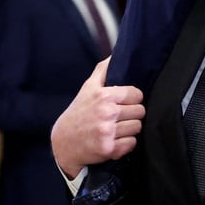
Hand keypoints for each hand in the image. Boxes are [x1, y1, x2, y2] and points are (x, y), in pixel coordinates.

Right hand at [50, 57, 144, 178]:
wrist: (64, 142)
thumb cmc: (79, 112)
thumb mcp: (88, 88)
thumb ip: (103, 70)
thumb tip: (116, 54)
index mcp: (104, 96)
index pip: (137, 94)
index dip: (133, 98)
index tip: (126, 102)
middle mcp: (106, 113)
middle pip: (140, 111)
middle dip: (133, 114)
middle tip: (121, 116)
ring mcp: (107, 132)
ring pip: (137, 127)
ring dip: (130, 129)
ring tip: (118, 128)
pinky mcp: (108, 149)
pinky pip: (131, 143)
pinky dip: (126, 143)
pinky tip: (115, 139)